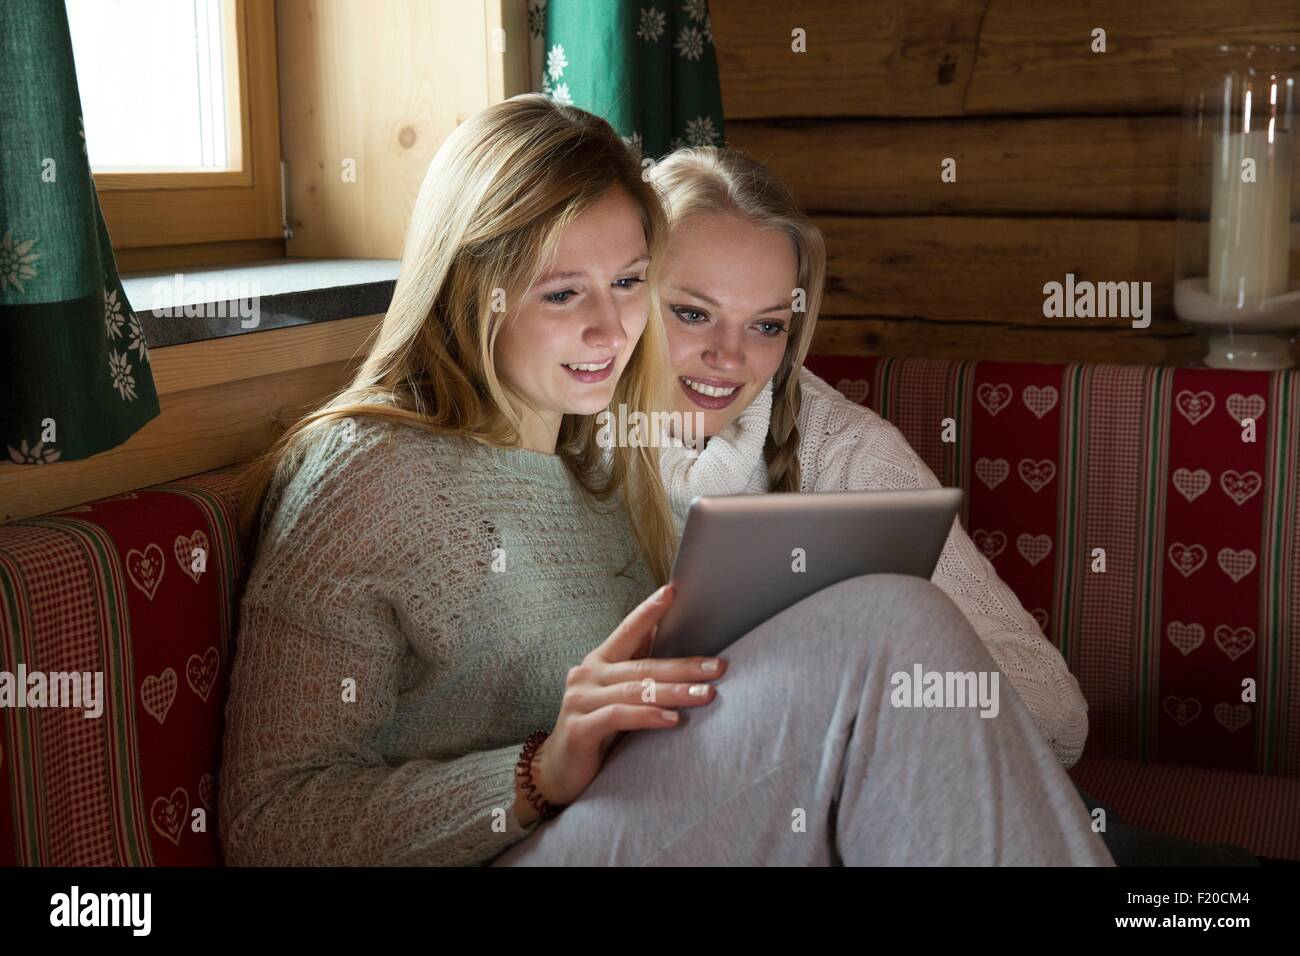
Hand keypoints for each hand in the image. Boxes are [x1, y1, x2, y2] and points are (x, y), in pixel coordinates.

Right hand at [516, 583, 725, 820]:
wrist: (558, 772)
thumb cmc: (595, 728)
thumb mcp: (615, 693)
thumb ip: (634, 666)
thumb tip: (663, 633)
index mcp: (598, 662)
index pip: (627, 630)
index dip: (648, 611)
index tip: (672, 592)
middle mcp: (586, 675)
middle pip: (643, 666)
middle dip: (684, 665)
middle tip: (718, 667)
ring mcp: (580, 700)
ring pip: (635, 690)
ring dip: (674, 692)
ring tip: (705, 694)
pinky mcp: (579, 728)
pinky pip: (619, 717)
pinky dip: (648, 717)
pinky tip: (673, 720)